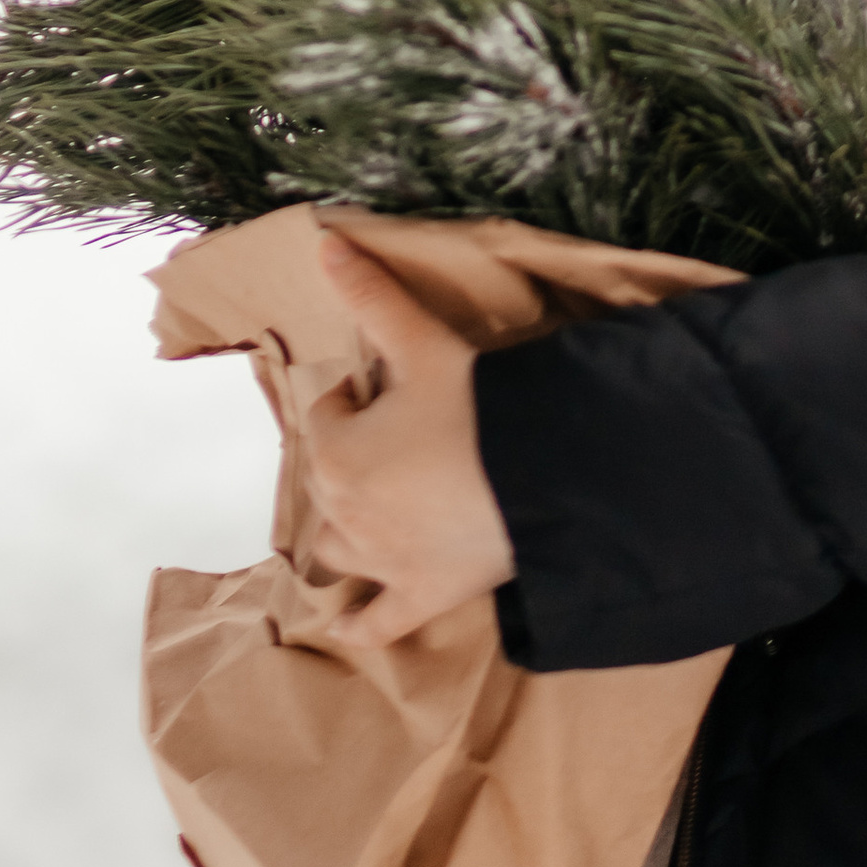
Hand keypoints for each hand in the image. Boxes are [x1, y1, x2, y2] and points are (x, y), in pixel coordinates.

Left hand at [301, 232, 517, 647]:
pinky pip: (377, 622)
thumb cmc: (478, 408)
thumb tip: (323, 242)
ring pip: (339, 553)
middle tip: (397, 435)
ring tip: (365, 515)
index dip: (356, 396)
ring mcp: (383, 566)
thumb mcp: (422, 343)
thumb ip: (371, 295)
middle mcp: (347, 517)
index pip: (328, 416)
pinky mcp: (422, 598)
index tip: (389, 386)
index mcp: (338, 456)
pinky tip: (346, 625)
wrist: (543, 478)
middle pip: (329, 482)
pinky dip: (359, 624)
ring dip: (343, 535)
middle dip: (352, 456)